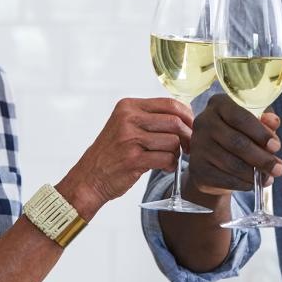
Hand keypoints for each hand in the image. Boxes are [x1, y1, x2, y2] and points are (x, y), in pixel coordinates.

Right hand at [63, 97, 194, 212]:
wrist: (89, 178)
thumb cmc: (112, 152)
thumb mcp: (126, 125)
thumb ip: (151, 118)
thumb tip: (187, 116)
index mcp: (128, 106)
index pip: (169, 104)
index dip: (187, 116)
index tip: (191, 127)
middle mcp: (128, 119)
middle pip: (174, 122)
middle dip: (187, 136)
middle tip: (188, 147)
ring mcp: (129, 139)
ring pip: (173, 141)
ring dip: (177, 153)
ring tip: (169, 158)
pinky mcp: (133, 159)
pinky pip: (166, 158)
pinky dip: (171, 165)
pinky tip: (165, 167)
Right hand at [187, 93, 281, 197]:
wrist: (214, 158)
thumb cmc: (239, 134)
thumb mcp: (254, 123)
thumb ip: (265, 120)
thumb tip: (273, 121)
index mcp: (219, 104)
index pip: (240, 117)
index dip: (260, 133)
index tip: (276, 146)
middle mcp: (204, 122)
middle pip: (236, 142)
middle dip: (261, 158)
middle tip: (278, 168)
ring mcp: (198, 146)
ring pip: (231, 163)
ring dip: (254, 174)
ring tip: (269, 177)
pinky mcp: (197, 168)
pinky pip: (224, 179)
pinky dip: (242, 183)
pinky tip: (253, 183)